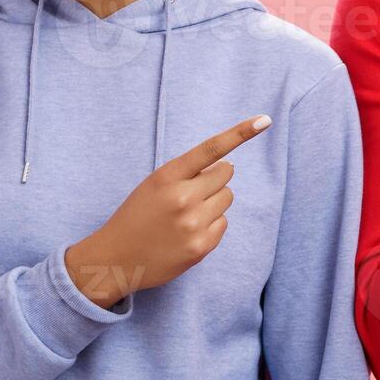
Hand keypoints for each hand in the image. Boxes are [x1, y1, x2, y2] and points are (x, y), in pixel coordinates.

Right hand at [63, 115, 269, 307]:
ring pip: (227, 198)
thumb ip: (186, 174)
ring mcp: (193, 224)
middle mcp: (183, 198)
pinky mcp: (201, 247)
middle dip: (215, 179)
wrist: (115, 259)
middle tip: (193, 192)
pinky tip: (188, 232)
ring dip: (213, 202)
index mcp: (167, 176)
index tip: (264, 120)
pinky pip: (223, 223)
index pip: (210, 149)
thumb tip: (226, 168)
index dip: (240, 133)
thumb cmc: (136, 216)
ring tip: (186, 215)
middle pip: (225, 174)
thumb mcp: (153, 185)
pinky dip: (211, 225)